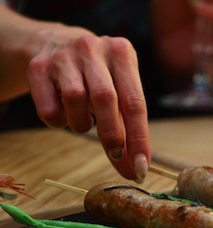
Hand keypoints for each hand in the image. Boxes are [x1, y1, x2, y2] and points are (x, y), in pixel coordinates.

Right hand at [26, 25, 149, 181]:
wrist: (56, 44)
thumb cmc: (100, 75)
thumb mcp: (120, 86)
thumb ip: (128, 123)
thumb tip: (137, 166)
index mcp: (122, 53)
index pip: (135, 102)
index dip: (139, 137)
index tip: (141, 165)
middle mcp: (93, 49)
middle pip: (105, 98)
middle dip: (112, 134)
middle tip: (116, 154)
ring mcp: (63, 56)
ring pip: (74, 99)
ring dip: (82, 124)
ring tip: (85, 122)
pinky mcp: (37, 67)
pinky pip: (48, 108)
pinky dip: (59, 122)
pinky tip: (64, 114)